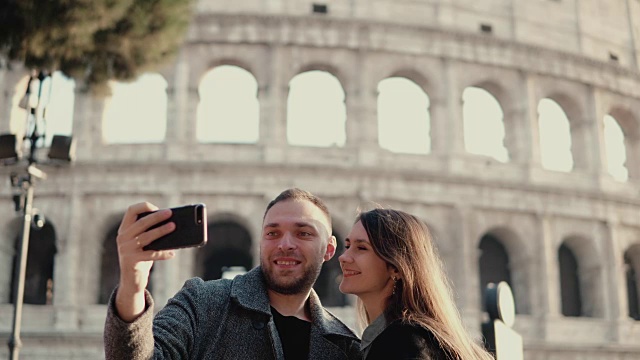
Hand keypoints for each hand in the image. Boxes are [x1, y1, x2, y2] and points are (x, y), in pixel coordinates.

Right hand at [114, 202, 175, 320]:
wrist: (131, 280)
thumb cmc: (142, 257)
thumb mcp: (143, 243)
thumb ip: (151, 232)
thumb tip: (172, 223)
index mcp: (124, 229)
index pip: (131, 211)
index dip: (144, 207)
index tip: (156, 208)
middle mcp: (122, 238)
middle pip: (141, 223)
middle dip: (156, 217)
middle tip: (170, 213)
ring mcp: (126, 250)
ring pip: (146, 237)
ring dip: (161, 231)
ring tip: (173, 227)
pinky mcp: (131, 261)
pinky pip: (150, 255)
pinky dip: (162, 253)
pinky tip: (172, 253)